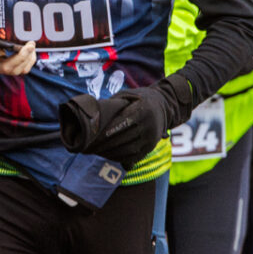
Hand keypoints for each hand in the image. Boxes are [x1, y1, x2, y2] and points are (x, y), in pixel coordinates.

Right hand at [0, 11, 35, 74]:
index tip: (7, 45)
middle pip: (5, 67)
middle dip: (20, 57)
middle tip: (30, 45)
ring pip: (14, 70)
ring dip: (26, 60)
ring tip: (32, 46)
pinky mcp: (4, 68)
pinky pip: (19, 70)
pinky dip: (27, 62)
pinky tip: (31, 51)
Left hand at [58, 77, 187, 164]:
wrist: (164, 105)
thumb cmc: (138, 98)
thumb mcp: (127, 96)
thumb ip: (112, 105)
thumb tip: (94, 116)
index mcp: (143, 110)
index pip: (121, 123)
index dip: (105, 132)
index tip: (90, 136)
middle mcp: (150, 125)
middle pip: (123, 138)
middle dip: (103, 144)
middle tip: (87, 147)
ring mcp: (152, 137)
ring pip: (128, 149)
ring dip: (109, 153)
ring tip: (94, 151)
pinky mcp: (151, 146)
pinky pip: (134, 156)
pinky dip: (119, 157)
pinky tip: (106, 155)